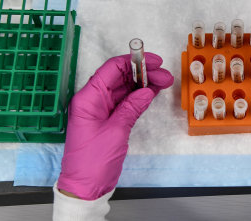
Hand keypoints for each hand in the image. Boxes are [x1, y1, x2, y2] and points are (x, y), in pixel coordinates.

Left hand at [57, 53, 173, 199]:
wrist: (85, 188)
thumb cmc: (93, 161)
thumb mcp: (116, 131)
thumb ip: (131, 107)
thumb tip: (147, 90)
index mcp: (88, 98)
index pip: (112, 69)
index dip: (134, 61)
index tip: (154, 61)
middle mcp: (93, 100)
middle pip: (119, 77)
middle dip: (143, 73)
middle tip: (165, 76)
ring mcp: (100, 109)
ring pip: (123, 88)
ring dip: (143, 84)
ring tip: (164, 82)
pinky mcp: (108, 119)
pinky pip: (124, 101)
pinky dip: (138, 96)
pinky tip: (153, 92)